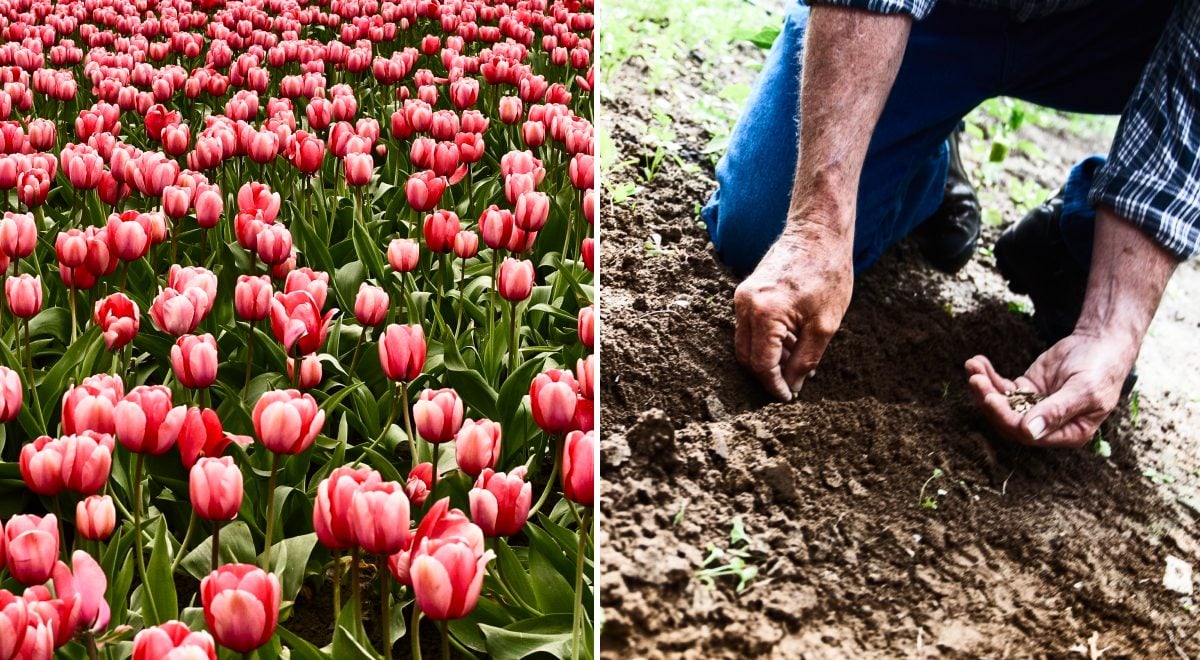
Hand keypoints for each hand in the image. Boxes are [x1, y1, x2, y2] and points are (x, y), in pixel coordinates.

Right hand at [734, 227, 852, 400]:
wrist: (818, 232)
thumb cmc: (827, 274)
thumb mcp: (825, 325)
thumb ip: (805, 360)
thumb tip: (792, 385)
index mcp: (764, 313)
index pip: (762, 364)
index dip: (774, 385)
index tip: (788, 398)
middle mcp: (745, 305)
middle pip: (746, 357)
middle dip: (767, 375)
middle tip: (791, 385)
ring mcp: (742, 297)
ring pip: (745, 343)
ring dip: (767, 358)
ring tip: (796, 360)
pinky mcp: (745, 292)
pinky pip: (749, 327)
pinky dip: (766, 341)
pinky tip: (791, 341)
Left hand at [964, 330, 1136, 447]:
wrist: (1101, 343)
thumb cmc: (1100, 369)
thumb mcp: (1084, 390)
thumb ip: (1057, 411)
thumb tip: (1028, 432)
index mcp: (1068, 433)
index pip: (1028, 434)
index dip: (1006, 418)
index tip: (990, 398)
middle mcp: (1048, 425)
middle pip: (1009, 420)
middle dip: (989, 400)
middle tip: (975, 380)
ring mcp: (1035, 407)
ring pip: (1002, 403)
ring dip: (984, 387)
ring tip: (972, 366)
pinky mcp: (1027, 389)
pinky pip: (1003, 387)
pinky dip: (989, 376)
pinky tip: (977, 362)